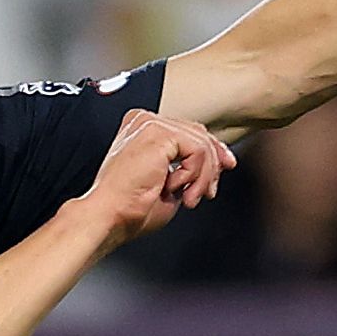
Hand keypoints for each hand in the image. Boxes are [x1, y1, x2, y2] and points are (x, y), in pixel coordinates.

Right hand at [70, 108, 235, 249]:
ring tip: (188, 198)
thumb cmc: (132, 208)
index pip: (189, 132)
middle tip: (208, 192)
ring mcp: (149, 123)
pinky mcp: (156, 132)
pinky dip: (196, 174)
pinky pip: (198, 150)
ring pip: (201, 143)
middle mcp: (144, 120)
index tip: (225, 168)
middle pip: (199, 133)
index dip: (212, 152)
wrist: (111, 215)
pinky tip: (178, 189)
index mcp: (143, 129)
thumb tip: (218, 162)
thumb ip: (190, 168)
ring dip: (203, 177)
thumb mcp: (171, 183)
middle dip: (213, 164)